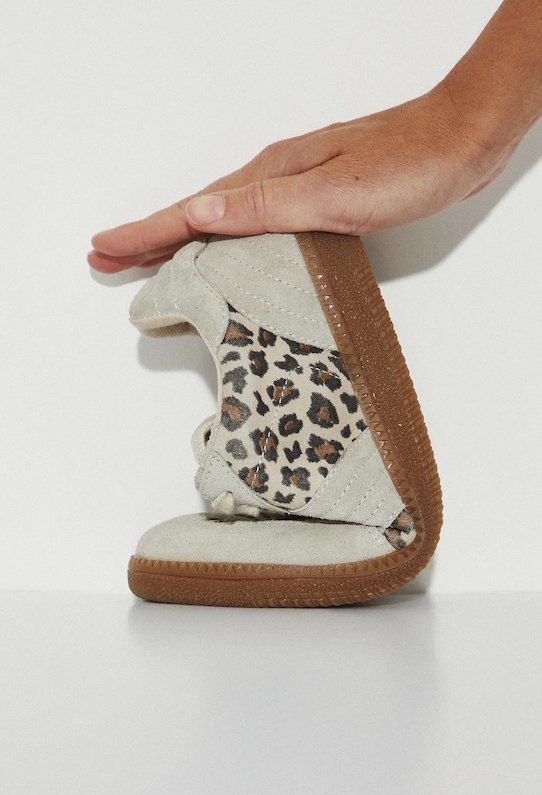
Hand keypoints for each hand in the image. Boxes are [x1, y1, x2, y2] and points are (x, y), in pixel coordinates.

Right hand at [88, 84, 510, 273]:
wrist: (460, 140)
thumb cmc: (407, 167)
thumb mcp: (333, 193)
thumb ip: (265, 207)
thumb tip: (200, 214)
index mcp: (270, 178)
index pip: (192, 211)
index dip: (146, 234)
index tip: (105, 249)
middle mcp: (275, 179)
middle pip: (195, 212)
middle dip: (149, 236)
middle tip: (108, 256)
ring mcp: (294, 185)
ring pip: (221, 217)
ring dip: (180, 236)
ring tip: (150, 254)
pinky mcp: (316, 196)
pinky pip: (252, 222)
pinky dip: (224, 237)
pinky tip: (224, 247)